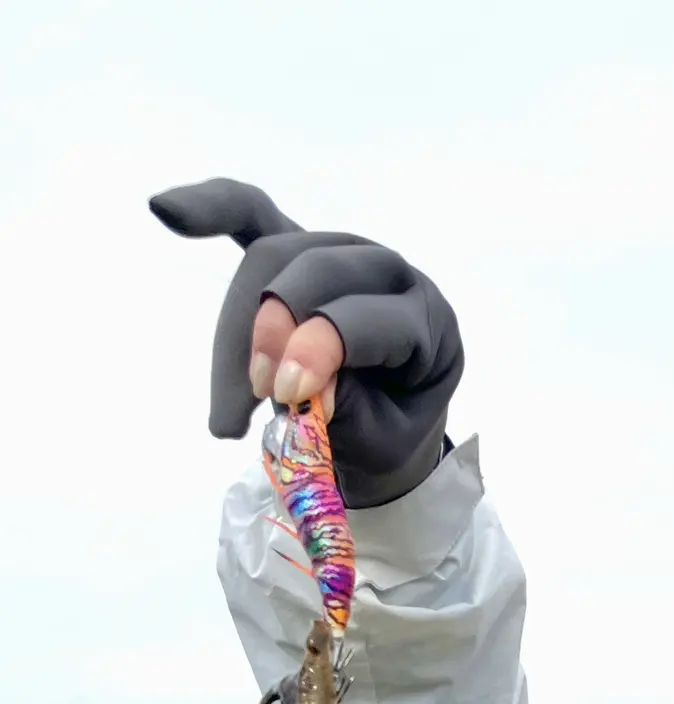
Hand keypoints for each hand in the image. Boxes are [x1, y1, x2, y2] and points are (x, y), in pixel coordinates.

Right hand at [149, 178, 462, 506]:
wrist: (389, 426)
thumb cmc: (388, 431)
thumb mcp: (382, 440)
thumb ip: (347, 412)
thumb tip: (295, 386)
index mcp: (425, 318)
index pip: (364, 316)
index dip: (319, 352)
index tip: (284, 399)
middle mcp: (388, 272)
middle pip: (312, 274)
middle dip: (269, 336)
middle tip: (246, 403)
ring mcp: (342, 250)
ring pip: (272, 257)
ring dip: (238, 329)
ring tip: (231, 405)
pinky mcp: (298, 247)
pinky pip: (250, 213)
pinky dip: (209, 208)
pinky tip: (164, 209)